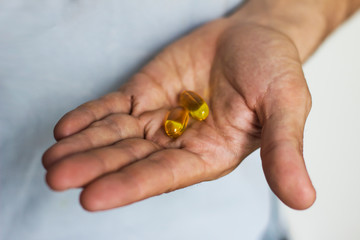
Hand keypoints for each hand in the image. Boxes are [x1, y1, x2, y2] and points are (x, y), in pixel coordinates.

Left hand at [43, 5, 317, 210]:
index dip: (130, 186)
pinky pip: (114, 107)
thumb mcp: (286, 106)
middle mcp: (180, 142)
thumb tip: (304, 199)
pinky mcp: (147, 92)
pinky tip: (66, 129)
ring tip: (52, 158)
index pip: (165, 176)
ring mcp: (160, 117)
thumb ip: (285, 150)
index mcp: (211, 155)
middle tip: (57, 176)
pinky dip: (91, 116)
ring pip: (117, 136)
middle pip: (131, 159)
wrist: (256, 36)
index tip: (92, 197)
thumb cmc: (275, 71)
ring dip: (84, 146)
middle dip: (94, 167)